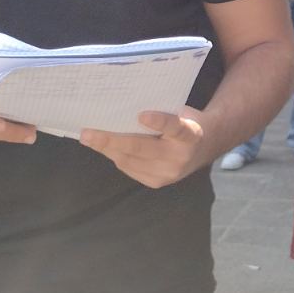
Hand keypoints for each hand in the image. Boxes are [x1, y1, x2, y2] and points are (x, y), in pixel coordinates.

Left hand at [81, 108, 205, 188]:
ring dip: (107, 149)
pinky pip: (130, 168)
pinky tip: (106, 148)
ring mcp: (169, 173)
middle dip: (112, 140)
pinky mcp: (157, 182)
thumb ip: (162, 113)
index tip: (142, 115)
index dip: (160, 122)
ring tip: (89, 139)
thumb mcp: (182, 113)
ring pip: (131, 160)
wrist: (205, 147)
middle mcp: (180, 156)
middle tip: (88, 133)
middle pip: (143, 147)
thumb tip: (123, 109)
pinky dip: (116, 156)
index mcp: (191, 134)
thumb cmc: (186, 122)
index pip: (176, 127)